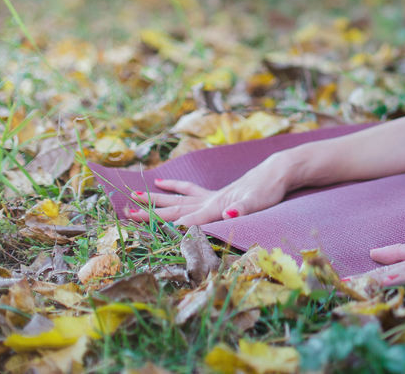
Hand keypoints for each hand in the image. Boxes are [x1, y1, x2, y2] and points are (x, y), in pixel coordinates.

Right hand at [126, 153, 290, 226]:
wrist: (278, 171)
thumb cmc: (269, 189)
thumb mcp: (260, 202)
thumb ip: (243, 209)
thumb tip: (229, 214)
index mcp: (216, 207)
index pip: (188, 221)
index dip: (169, 228)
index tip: (145, 232)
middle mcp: (209, 201)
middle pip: (175, 208)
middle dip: (151, 212)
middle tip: (126, 212)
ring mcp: (211, 196)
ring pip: (177, 198)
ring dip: (156, 198)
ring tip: (135, 195)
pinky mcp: (216, 193)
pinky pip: (189, 190)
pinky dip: (175, 186)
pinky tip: (162, 181)